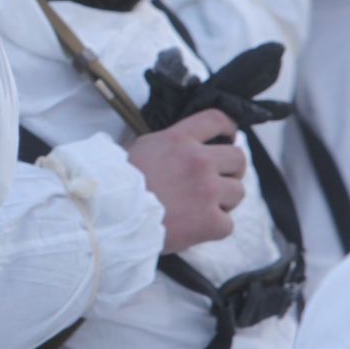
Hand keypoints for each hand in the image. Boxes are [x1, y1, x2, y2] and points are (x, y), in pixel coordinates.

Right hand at [127, 109, 245, 253]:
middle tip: (218, 181)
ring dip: (224, 200)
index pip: (216, 120)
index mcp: (179, 140)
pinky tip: (196, 228)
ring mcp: (207, 191)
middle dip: (231, 170)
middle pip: (238, 158)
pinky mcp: (210, 222)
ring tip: (202, 208)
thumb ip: (167, 144)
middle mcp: (198, 161)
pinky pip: (227, 224)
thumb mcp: (140, 149)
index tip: (229, 137)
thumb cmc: (118, 184)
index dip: (229, 127)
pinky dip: (214, 228)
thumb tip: (180, 145)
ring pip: (238, 191)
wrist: (111, 217)